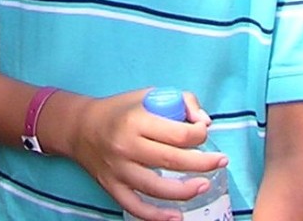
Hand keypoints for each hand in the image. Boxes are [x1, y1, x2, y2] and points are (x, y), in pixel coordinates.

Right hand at [54, 91, 227, 220]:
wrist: (81, 128)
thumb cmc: (121, 109)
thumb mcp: (148, 95)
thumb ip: (179, 102)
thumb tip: (204, 121)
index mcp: (137, 120)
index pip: (177, 134)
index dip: (199, 135)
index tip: (206, 132)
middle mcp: (127, 147)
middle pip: (171, 161)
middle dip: (202, 163)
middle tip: (221, 161)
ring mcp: (119, 171)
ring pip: (156, 188)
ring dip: (184, 191)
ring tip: (204, 185)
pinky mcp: (112, 188)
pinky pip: (136, 207)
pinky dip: (157, 216)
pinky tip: (176, 217)